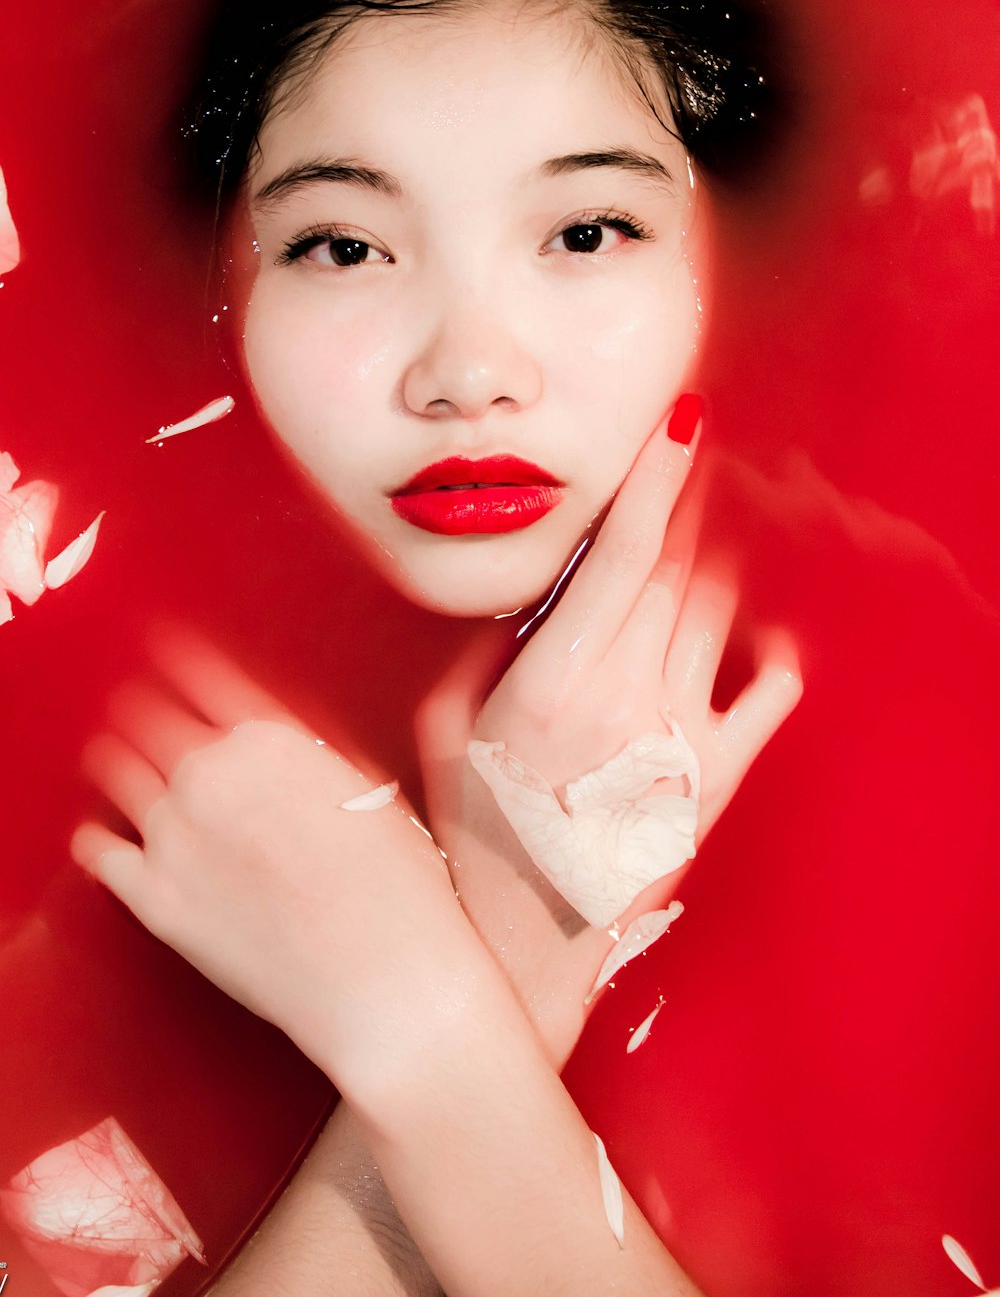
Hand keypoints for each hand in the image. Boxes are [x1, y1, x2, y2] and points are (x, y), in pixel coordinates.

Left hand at [72, 634, 472, 1097]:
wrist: (388, 980)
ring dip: (118, 761)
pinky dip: (100, 834)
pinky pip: (97, 848)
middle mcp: (210, 771)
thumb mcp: (366, 786)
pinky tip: (110, 832)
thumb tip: (271, 730)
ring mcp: (174, 834)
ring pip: (113, 770)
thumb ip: (306, 747)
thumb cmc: (398, 884)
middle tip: (139, 713)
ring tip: (117, 761)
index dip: (175, 662)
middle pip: (144, 714)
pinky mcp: (153, 898)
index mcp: (269, 735)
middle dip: (143, 711)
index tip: (163, 656)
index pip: (197, 674)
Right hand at [417, 411, 802, 1060]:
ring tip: (707, 539)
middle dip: (687, 505)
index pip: (622, 554)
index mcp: (552, 680)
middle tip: (690, 463)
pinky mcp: (714, 780)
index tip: (677, 423)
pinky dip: (777, 661)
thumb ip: (480, 653)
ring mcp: (678, 738)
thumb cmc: (471, 837)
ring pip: (718, 616)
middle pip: (678, 569)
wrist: (524, 945)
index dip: (655, 478)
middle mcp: (625, 698)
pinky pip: (768, 700)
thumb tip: (530, 598)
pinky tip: (772, 642)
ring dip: (716, 565)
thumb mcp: (444, 733)